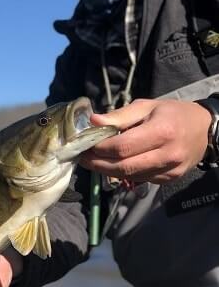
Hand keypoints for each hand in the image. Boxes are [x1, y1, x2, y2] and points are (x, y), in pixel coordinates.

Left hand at [78, 99, 210, 183]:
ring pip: (130, 176)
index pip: (123, 147)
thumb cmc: (172, 113)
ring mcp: (169, 170)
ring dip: (107, 170)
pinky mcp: (169, 179)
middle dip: (98, 164)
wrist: (203, 129)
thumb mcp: (147, 106)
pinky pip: (140, 179)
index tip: (85, 145)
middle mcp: (167, 155)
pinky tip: (113, 165)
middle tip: (82, 157)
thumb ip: (119, 115)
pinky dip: (123, 173)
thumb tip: (93, 121)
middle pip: (123, 167)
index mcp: (162, 132)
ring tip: (93, 161)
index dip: (100, 148)